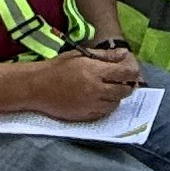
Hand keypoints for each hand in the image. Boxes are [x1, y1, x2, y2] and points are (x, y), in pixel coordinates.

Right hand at [27, 46, 143, 120]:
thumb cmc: (58, 68)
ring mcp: (91, 105)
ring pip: (116, 104)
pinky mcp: (84, 116)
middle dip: (127, 84)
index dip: (132, 71)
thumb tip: (124, 54)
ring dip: (117, 96)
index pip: (125, 73)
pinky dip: (106, 106)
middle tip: (121, 80)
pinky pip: (104, 113)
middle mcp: (96, 90)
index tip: (130, 69)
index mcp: (95, 71)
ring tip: (109, 89)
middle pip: (124, 90)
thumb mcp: (81, 55)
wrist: (37, 87)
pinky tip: (99, 99)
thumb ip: (105, 55)